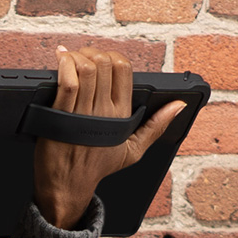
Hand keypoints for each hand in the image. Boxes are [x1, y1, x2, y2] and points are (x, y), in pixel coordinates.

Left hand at [33, 46, 185, 229]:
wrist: (68, 185)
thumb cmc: (97, 166)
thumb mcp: (133, 150)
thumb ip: (156, 126)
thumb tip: (178, 106)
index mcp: (122, 114)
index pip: (124, 69)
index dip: (111, 56)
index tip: (100, 57)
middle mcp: (104, 111)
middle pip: (104, 64)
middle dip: (91, 52)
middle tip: (80, 56)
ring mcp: (82, 113)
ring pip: (86, 69)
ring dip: (75, 56)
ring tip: (68, 56)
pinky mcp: (60, 115)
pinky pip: (66, 82)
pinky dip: (63, 65)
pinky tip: (60, 60)